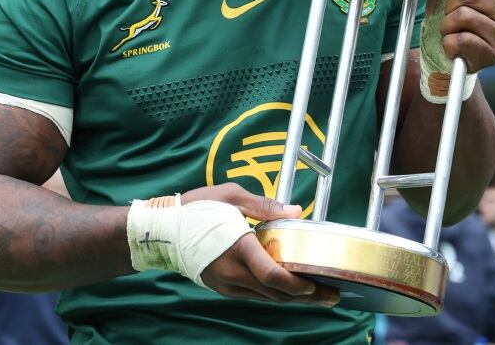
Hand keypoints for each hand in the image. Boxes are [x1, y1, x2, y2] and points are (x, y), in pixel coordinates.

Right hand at [183, 183, 339, 305]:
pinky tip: (289, 290)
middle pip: (276, 293)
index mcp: (237, 248)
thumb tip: (296, 211)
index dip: (299, 284)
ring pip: (267, 297)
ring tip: (319, 296)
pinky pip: (255, 295)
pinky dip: (275, 294)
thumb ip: (265, 205)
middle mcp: (233, 272)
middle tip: (333, 295)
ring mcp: (226, 284)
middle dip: (307, 296)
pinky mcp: (222, 287)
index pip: (273, 275)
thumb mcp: (231, 196)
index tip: (319, 283)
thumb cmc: (196, 208)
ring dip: (293, 298)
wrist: (161, 231)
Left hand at [424, 0, 494, 76]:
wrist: (449, 51)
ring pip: (461, 17)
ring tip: (453, 30)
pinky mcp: (492, 56)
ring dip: (446, 24)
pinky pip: (459, 40)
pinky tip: (455, 45)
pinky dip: (448, 43)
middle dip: (450, 5)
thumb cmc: (454, 14)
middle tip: (452, 14)